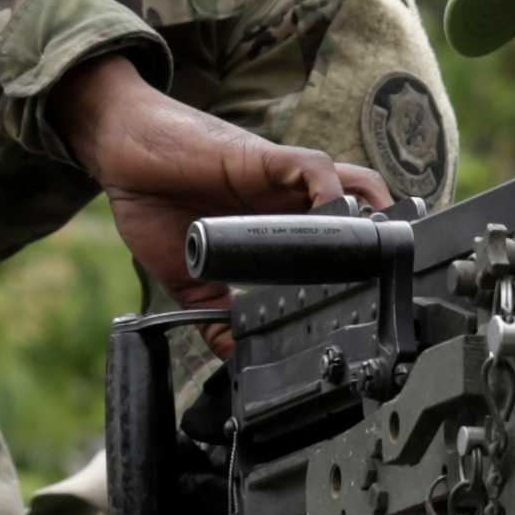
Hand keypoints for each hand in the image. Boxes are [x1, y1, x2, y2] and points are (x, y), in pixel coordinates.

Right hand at [49, 51, 383, 309]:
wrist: (119, 157)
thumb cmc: (153, 203)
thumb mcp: (188, 277)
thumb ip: (214, 313)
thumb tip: (229, 357)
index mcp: (276, 227)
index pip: (336, 239)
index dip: (361, 263)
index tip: (376, 300)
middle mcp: (288, 201)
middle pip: (362, 211)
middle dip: (385, 240)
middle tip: (394, 279)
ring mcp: (281, 179)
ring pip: (352, 185)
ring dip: (370, 216)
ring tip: (374, 253)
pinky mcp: (265, 159)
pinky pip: (314, 168)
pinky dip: (332, 193)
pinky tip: (333, 220)